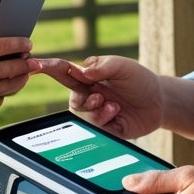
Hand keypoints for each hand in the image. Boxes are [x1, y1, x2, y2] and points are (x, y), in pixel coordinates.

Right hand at [0, 36, 36, 125]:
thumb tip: (1, 52)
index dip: (16, 46)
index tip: (28, 44)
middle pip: (4, 69)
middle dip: (24, 64)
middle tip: (34, 61)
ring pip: (2, 88)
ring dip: (18, 81)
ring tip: (25, 75)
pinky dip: (1, 95)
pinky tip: (5, 89)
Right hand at [34, 56, 162, 139]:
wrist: (159, 101)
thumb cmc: (139, 79)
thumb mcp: (122, 66)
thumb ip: (101, 66)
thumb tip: (81, 71)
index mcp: (88, 78)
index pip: (64, 73)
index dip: (48, 68)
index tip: (34, 65)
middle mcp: (90, 96)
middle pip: (73, 101)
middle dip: (84, 101)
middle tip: (100, 96)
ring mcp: (97, 113)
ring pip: (84, 117)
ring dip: (96, 112)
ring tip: (114, 106)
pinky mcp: (107, 128)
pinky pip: (97, 129)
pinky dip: (105, 120)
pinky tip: (117, 113)